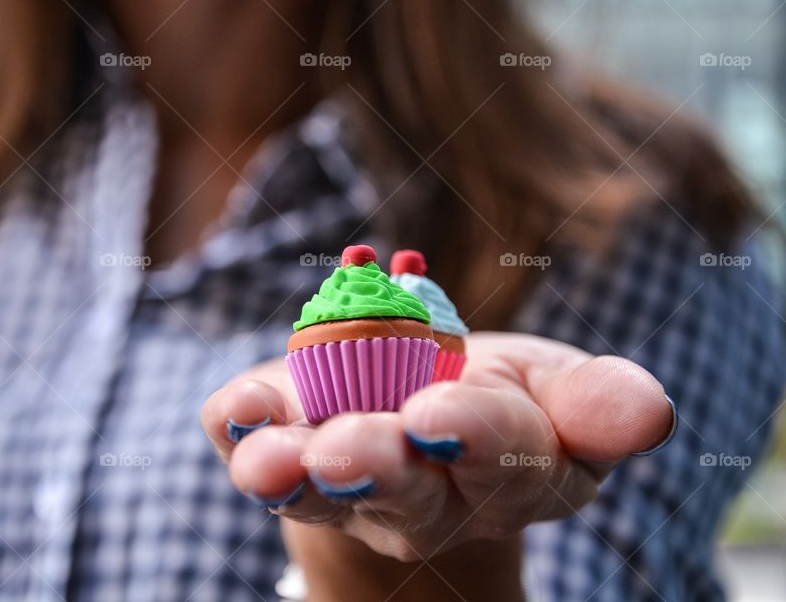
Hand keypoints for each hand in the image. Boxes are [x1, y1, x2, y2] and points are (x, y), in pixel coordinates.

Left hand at [201, 332, 673, 564]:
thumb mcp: (560, 389)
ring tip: (267, 461)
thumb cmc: (499, 394)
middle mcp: (422, 494)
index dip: (477, 440)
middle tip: (346, 452)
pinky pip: (253, 443)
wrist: (418, 402)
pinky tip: (233, 411)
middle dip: (377, 469)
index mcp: (508, 473)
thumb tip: (652, 412)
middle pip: (403, 493)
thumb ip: (597, 404)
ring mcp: (343, 477)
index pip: (505, 465)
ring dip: (289, 473)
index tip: (443, 416)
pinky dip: (240, 425)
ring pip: (316, 488)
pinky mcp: (285, 443)